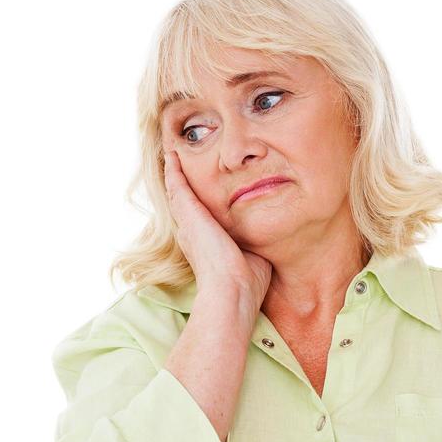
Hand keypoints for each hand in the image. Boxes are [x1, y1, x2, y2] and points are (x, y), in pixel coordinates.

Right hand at [163, 149, 272, 317]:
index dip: (198, 202)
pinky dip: (173, 167)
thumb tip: (269, 235)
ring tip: (172, 151)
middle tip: (178, 162)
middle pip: (183, 202)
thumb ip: (255, 241)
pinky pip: (176, 183)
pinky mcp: (188, 212)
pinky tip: (173, 151)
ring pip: (175, 190)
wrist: (233, 289)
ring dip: (173, 171)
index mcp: (206, 243)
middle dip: (180, 182)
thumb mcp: (254, 254)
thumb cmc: (247, 282)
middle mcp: (192, 232)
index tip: (201, 188)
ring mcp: (188, 222)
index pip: (200, 218)